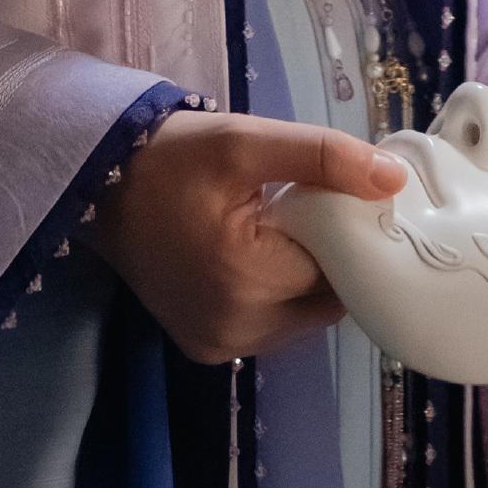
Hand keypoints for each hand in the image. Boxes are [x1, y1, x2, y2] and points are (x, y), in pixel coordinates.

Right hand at [86, 109, 406, 365]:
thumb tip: (394, 180)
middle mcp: (237, 330)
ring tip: (273, 228)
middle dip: (324, 256)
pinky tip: (252, 255)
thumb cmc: (169, 156)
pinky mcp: (204, 347)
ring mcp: (219, 345)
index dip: (346, 232)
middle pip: (322, 298)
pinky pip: (268, 325)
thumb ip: (324, 158)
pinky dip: (272, 294)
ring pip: (299, 316)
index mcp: (249, 281)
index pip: (339, 268)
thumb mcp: (245, 140)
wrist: (93, 181)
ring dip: (299, 277)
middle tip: (302, 208)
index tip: (336, 198)